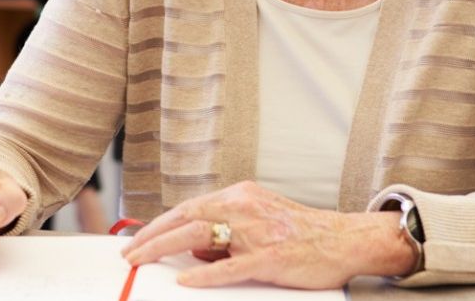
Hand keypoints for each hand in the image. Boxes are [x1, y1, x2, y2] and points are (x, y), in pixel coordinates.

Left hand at [122, 181, 412, 288]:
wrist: (345, 239)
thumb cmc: (301, 233)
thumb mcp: (260, 217)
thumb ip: (227, 228)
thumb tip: (192, 248)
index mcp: (240, 196)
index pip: (189, 208)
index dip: (159, 223)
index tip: (137, 237)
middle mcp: (244, 207)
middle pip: (186, 218)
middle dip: (152, 236)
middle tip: (128, 253)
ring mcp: (257, 232)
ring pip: (200, 236)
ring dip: (164, 249)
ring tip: (141, 261)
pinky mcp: (270, 257)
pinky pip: (230, 266)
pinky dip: (204, 273)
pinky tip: (185, 278)